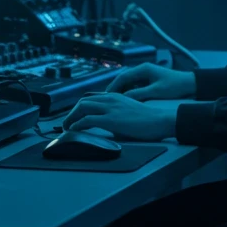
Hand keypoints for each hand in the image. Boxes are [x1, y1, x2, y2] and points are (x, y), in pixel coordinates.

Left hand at [62, 92, 176, 140]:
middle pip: (83, 101)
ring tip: (66, 127)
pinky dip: (77, 125)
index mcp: (115, 96)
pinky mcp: (111, 119)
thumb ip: (115, 114)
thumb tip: (103, 125)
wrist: (159, 120)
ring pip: (82, 107)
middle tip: (66, 123)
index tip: (74, 117)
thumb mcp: (128, 111)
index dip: (79, 108)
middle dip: (71, 113)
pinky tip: (74, 130)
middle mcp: (111, 98)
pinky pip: (87, 120)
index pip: (91, 98)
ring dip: (71, 118)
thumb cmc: (148, 119)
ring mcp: (110, 108)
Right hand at [104, 63, 195, 100]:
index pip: (123, 76)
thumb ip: (139, 94)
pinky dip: (129, 91)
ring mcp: (146, 74)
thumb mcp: (156, 91)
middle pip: (124, 78)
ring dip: (122, 90)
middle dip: (115, 88)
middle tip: (107, 100)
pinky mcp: (149, 80)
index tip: (106, 96)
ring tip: (114, 101)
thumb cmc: (175, 86)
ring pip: (128, 82)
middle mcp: (143, 69)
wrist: (189, 84)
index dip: (113, 86)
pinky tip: (126, 100)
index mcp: (143, 69)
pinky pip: (135, 85)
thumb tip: (123, 98)